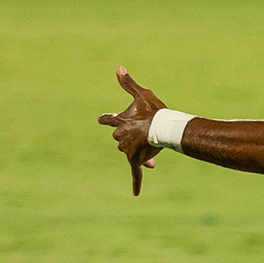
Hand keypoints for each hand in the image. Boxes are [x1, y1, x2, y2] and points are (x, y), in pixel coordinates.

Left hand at [97, 67, 163, 196]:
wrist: (162, 128)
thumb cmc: (153, 111)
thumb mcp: (142, 94)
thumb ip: (128, 83)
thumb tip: (118, 67)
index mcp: (120, 121)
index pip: (108, 120)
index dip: (106, 120)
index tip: (100, 120)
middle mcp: (120, 137)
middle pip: (121, 138)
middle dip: (131, 137)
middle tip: (145, 134)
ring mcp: (127, 150)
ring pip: (130, 153)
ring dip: (140, 152)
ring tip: (153, 149)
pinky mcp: (135, 161)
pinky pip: (135, 174)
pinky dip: (135, 183)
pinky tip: (135, 194)